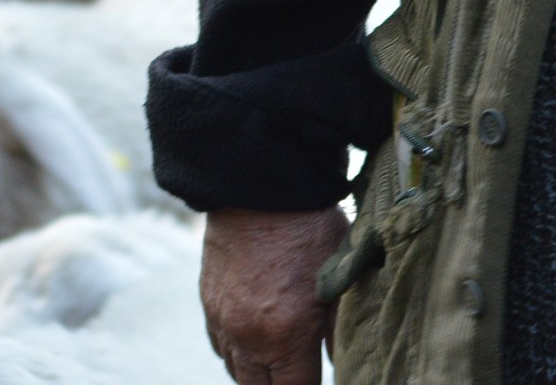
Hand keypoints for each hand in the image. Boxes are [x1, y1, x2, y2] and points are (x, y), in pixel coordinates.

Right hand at [201, 206, 347, 384]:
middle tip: (302, 376)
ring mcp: (222, 323)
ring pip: (237, 371)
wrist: (259, 190)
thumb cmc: (310, 229)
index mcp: (284, 334)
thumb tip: (347, 361)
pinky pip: (221, 347)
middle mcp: (246, 337)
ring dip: (259, 375)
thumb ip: (341, 327)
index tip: (324, 381)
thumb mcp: (339, 276)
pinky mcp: (208, 305)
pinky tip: (257, 346)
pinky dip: (238, 354)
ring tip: (283, 368)